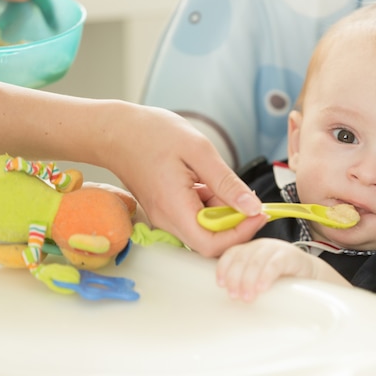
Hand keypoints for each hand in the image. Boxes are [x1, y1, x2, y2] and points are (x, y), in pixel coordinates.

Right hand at [105, 104, 264, 257]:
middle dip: (235, 222)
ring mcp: (165, 217)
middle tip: (246, 195)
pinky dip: (209, 203)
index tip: (260, 213)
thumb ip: (227, 182)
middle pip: (210, 241)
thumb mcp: (199, 151)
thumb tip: (252, 207)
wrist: (115, 130)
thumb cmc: (152, 133)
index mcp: (174, 208)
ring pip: (204, 229)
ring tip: (217, 177)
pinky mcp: (166, 210)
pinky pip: (194, 217)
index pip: (212, 244)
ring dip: (221, 210)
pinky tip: (204, 179)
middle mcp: (167, 220)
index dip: (241, 234)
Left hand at [216, 238, 325, 301]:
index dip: (224, 268)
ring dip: (248, 280)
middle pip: (241, 257)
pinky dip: (266, 276)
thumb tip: (228, 297)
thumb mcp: (259, 278)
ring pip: (256, 261)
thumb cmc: (282, 278)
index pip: (231, 253)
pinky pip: (275, 264)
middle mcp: (261, 246)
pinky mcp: (290, 255)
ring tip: (247, 296)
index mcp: (250, 249)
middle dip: (235, 277)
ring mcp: (276, 248)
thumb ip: (245, 281)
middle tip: (235, 296)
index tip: (221, 285)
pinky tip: (262, 288)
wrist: (310, 274)